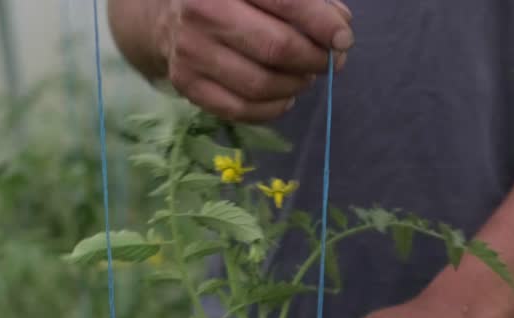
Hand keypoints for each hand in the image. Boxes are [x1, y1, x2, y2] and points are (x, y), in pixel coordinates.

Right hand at [158, 0, 353, 122]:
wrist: (170, 13)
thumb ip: (308, 0)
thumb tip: (340, 27)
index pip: (286, 1)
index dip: (322, 24)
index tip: (343, 38)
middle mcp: (203, 12)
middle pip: (277, 48)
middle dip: (314, 59)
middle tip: (328, 61)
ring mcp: (191, 50)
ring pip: (262, 84)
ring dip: (296, 85)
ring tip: (305, 76)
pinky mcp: (187, 83)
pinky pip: (242, 109)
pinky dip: (274, 108)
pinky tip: (284, 96)